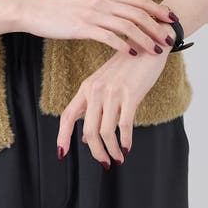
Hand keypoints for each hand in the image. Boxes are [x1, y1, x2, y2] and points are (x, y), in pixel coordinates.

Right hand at [20, 0, 177, 56]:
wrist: (35, 9)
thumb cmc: (61, 9)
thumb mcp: (87, 2)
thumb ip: (106, 7)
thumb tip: (123, 16)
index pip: (139, 0)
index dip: (158, 9)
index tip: (172, 19)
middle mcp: (103, 1)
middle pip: (138, 13)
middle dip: (157, 27)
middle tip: (170, 39)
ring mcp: (93, 13)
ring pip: (128, 25)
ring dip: (145, 38)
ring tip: (156, 50)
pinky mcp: (83, 26)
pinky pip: (109, 36)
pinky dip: (124, 45)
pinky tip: (132, 54)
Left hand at [56, 45, 170, 166]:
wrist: (146, 44)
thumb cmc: (127, 68)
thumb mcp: (106, 85)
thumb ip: (94, 108)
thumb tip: (86, 137)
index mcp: (87, 88)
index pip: (67, 115)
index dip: (62, 136)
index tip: (61, 154)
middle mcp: (96, 90)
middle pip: (88, 130)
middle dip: (96, 152)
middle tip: (106, 163)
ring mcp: (112, 92)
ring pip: (105, 131)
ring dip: (112, 150)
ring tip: (119, 158)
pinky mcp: (130, 93)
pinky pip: (124, 124)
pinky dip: (125, 140)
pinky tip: (127, 147)